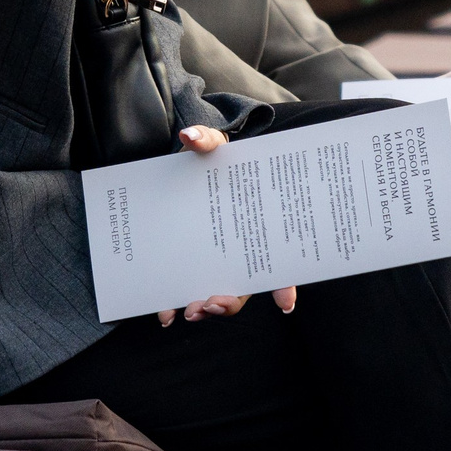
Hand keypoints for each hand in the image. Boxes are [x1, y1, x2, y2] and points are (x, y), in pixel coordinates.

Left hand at [157, 125, 297, 325]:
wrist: (191, 167)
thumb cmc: (213, 160)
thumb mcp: (214, 146)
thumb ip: (207, 139)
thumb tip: (191, 137)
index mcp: (256, 227)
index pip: (278, 261)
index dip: (284, 284)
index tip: (284, 302)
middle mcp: (240, 251)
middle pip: (244, 288)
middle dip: (230, 303)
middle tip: (213, 303)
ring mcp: (215, 260)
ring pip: (218, 296)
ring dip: (206, 310)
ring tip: (189, 312)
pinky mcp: (190, 264)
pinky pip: (187, 291)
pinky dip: (177, 306)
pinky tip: (166, 314)